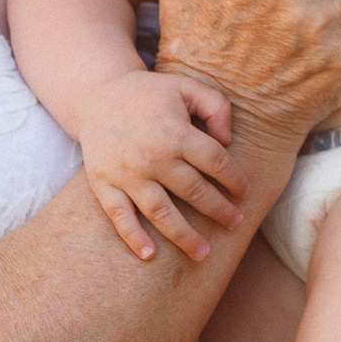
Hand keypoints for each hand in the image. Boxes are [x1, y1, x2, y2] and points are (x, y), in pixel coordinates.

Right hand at [74, 71, 246, 262]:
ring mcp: (127, 174)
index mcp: (176, 132)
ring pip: (161, 212)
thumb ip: (216, 107)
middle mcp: (153, 157)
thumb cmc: (150, 94)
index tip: (244, 193)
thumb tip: (227, 141)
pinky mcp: (104, 184)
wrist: (96, 96)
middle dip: (219, 211)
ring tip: (204, 253)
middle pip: (194, 192)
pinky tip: (150, 255)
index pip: (216, 162)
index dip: (234, 180)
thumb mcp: (186, 86)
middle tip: (235, 224)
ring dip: (184, 236)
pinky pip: (120, 216)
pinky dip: (133, 237)